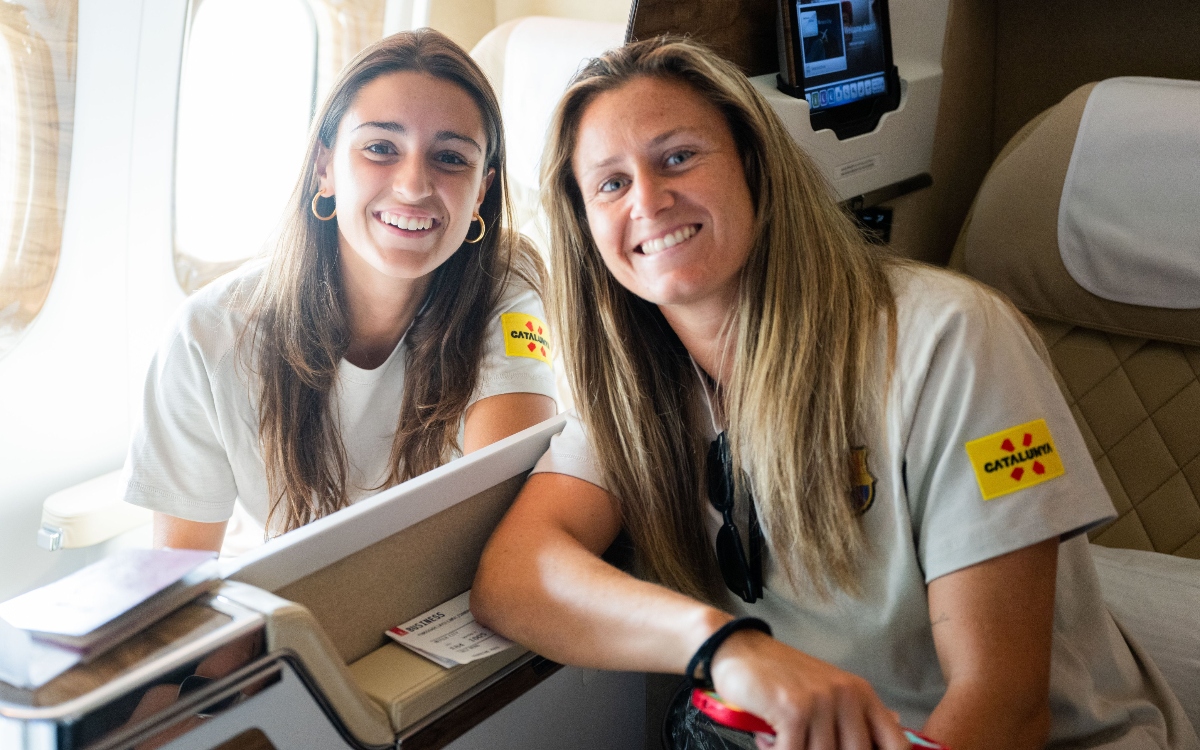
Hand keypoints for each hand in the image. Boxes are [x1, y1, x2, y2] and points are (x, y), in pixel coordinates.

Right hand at [709, 630, 909, 749]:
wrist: (739, 649)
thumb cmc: (781, 676)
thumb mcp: (827, 691)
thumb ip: (856, 715)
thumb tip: (894, 725)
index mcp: (862, 694)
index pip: (897, 745)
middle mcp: (847, 696)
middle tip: (802, 743)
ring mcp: (822, 702)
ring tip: (779, 739)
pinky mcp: (794, 710)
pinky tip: (767, 740)